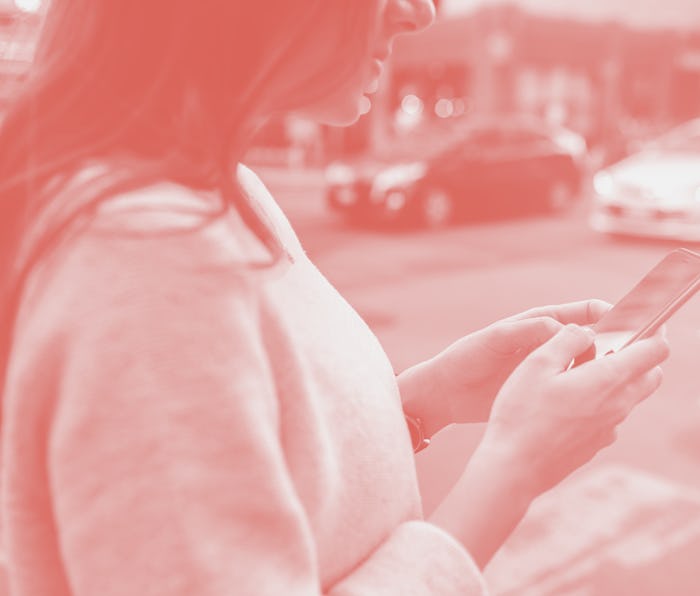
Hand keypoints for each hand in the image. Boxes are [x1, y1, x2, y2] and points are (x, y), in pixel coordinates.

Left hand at [398, 300, 611, 432]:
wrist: (446, 394)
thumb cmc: (465, 359)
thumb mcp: (493, 340)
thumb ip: (524, 331)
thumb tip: (559, 327)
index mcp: (536, 325)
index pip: (579, 313)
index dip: (602, 313)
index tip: (621, 318)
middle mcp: (545, 346)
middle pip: (589, 339)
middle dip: (612, 342)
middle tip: (634, 350)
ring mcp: (546, 370)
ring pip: (585, 366)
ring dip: (603, 369)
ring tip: (623, 377)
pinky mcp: (542, 393)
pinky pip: (571, 389)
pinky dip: (587, 392)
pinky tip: (602, 402)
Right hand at [481, 323, 669, 495]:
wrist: (514, 467)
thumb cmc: (521, 413)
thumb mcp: (537, 363)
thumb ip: (567, 339)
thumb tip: (586, 332)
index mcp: (607, 380)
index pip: (655, 350)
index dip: (654, 331)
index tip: (641, 321)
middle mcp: (618, 405)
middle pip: (651, 374)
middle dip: (640, 355)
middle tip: (606, 345)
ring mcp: (609, 428)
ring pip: (630, 395)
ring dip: (616, 378)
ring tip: (576, 372)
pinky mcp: (596, 444)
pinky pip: (610, 415)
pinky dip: (600, 402)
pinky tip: (566, 403)